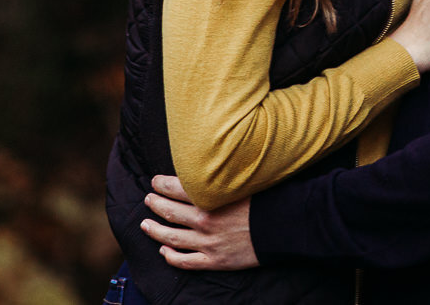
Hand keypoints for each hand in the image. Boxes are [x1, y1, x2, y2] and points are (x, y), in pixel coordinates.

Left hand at [141, 175, 257, 269]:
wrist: (284, 227)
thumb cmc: (266, 200)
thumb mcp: (242, 180)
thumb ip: (221, 176)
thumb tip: (206, 166)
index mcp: (209, 198)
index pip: (175, 188)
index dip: (161, 185)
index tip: (155, 182)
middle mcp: (204, 220)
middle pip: (169, 212)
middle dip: (155, 204)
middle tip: (148, 200)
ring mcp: (208, 242)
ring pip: (171, 238)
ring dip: (155, 231)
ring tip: (145, 225)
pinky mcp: (215, 261)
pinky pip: (186, 262)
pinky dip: (171, 256)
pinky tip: (164, 251)